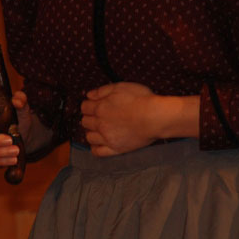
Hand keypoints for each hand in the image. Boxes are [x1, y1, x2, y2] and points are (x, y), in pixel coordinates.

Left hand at [80, 83, 199, 156]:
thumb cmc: (141, 100)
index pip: (84, 107)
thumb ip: (102, 91)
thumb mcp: (120, 87)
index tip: (93, 105)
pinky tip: (99, 144)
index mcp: (100, 108)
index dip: (88, 105)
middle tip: (97, 116)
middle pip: (85, 122)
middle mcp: (100, 124)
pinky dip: (95, 148)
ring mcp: (107, 138)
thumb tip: (89, 95)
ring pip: (89, 137)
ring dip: (91, 132)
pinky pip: (98, 152)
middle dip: (89, 118)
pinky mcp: (115, 149)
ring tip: (99, 129)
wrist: (155, 117)